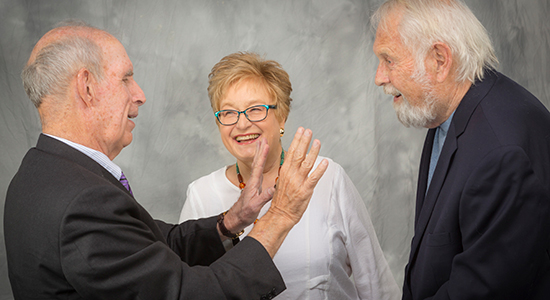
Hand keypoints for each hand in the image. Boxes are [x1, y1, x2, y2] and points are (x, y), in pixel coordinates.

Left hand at [221, 138, 273, 237]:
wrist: (235, 219)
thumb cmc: (244, 214)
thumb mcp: (255, 206)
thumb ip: (264, 197)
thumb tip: (274, 188)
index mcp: (253, 184)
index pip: (258, 166)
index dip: (262, 155)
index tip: (266, 144)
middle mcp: (253, 181)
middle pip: (257, 162)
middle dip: (260, 150)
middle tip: (263, 138)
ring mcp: (253, 183)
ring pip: (257, 165)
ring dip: (259, 154)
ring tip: (262, 145)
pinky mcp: (254, 187)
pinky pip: (258, 171)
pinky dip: (260, 163)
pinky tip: (262, 162)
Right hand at [249, 127, 327, 256]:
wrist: (280, 214)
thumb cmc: (281, 200)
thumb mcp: (282, 181)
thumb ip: (289, 171)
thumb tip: (294, 161)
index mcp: (285, 171)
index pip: (291, 152)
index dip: (296, 140)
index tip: (301, 131)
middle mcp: (291, 174)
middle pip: (298, 154)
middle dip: (304, 141)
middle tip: (309, 131)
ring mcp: (298, 182)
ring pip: (307, 163)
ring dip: (313, 151)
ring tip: (318, 141)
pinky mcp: (305, 190)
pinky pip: (314, 178)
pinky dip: (320, 169)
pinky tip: (325, 162)